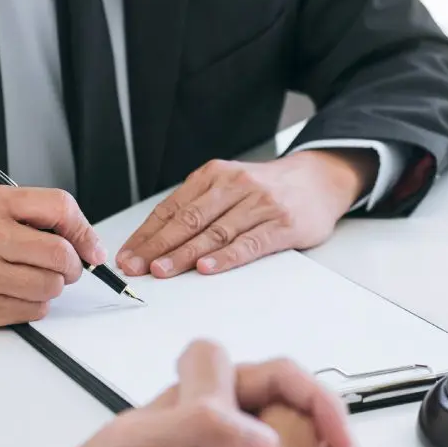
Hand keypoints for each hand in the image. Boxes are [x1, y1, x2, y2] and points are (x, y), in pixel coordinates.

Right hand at [0, 186, 105, 329]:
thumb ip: (34, 217)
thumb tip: (85, 244)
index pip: (59, 207)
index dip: (84, 230)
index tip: (91, 248)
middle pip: (61, 255)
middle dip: (72, 266)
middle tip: (63, 268)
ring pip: (52, 286)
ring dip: (51, 287)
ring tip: (28, 279)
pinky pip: (34, 310)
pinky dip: (34, 305)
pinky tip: (13, 293)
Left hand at [116, 150, 376, 277]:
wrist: (320, 180)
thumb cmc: (269, 188)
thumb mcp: (231, 184)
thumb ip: (201, 206)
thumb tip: (158, 240)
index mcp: (216, 175)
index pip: (173, 207)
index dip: (147, 233)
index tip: (128, 254)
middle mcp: (235, 186)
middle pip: (189, 220)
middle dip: (158, 246)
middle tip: (136, 267)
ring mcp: (260, 204)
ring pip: (215, 233)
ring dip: (184, 255)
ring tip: (162, 271)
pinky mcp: (282, 224)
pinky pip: (249, 243)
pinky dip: (226, 257)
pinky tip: (207, 268)